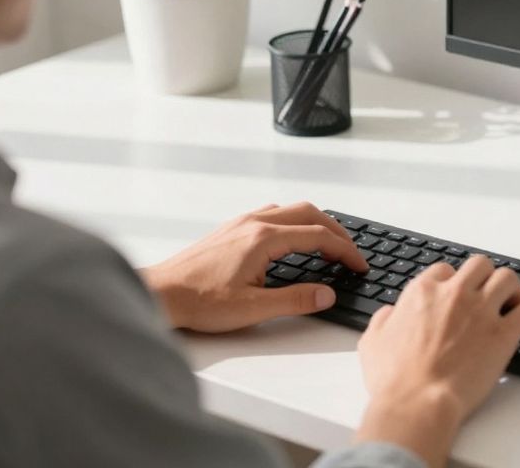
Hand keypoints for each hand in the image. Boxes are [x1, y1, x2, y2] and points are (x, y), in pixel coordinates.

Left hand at [140, 202, 367, 332]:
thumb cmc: (198, 301)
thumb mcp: (253, 308)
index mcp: (264, 239)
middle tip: (350, 252)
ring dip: (314, 223)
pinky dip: (293, 223)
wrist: (159, 294)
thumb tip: (327, 294)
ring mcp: (240, 222)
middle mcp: (253, 223)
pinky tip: (290, 242)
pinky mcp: (230, 229)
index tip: (359, 265)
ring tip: (326, 245)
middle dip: (336, 231)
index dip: (345, 251)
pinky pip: (272, 214)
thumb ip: (295, 300)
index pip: (318, 236)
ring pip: (290, 210)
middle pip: (309, 213)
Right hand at [354, 256, 519, 466]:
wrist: (417, 402)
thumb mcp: (372, 343)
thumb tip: (390, 313)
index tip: (459, 293)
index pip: (444, 270)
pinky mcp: (503, 334)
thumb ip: (383, 320)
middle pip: (480, 265)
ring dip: (513, 289)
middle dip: (486, 277)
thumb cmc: (395, 379)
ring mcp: (481, 311)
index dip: (453, 281)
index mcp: (423, 292)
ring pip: (508, 279)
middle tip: (489, 293)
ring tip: (514, 302)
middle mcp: (454, 294)